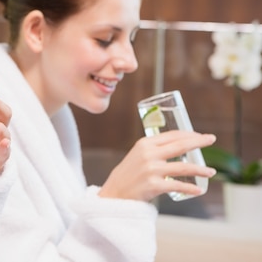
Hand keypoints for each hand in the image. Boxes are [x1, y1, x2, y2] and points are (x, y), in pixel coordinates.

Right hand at [98, 130, 216, 201]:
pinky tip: (198, 190)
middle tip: (212, 139)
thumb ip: (155, 149)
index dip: (190, 134)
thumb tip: (179, 146)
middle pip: (180, 146)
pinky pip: (177, 186)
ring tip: (211, 172)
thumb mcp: (139, 155)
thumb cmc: (130, 173)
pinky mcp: (153, 185)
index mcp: (145, 143)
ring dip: (201, 169)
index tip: (201, 135)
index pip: (172, 135)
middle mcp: (148, 154)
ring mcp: (151, 170)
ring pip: (183, 167)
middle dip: (199, 142)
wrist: (115, 192)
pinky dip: (190, 189)